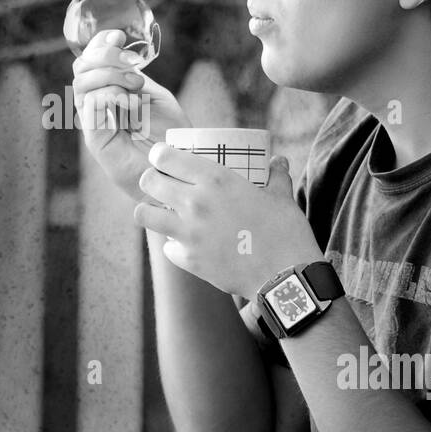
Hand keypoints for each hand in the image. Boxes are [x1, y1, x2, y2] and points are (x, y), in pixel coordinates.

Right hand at [72, 29, 191, 204]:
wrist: (177, 170)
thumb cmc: (170, 137)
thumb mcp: (155, 97)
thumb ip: (134, 77)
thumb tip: (119, 55)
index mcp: (109, 94)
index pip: (89, 63)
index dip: (98, 45)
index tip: (118, 36)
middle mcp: (97, 108)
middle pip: (81, 70)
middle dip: (104, 58)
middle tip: (132, 66)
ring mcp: (94, 124)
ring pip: (82, 85)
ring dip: (110, 76)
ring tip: (135, 86)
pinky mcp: (95, 140)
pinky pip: (90, 107)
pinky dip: (110, 95)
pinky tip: (131, 103)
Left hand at [132, 141, 323, 299]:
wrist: (285, 276)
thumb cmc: (286, 232)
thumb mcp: (282, 196)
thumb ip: (276, 175)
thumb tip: (277, 161)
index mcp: (215, 179)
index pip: (165, 156)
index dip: (159, 155)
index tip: (163, 158)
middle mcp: (195, 202)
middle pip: (147, 181)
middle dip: (151, 179)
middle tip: (162, 184)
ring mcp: (188, 233)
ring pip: (144, 214)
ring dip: (151, 211)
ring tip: (164, 212)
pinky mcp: (188, 259)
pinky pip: (167, 247)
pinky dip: (174, 245)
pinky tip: (188, 244)